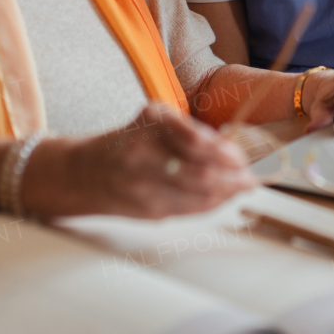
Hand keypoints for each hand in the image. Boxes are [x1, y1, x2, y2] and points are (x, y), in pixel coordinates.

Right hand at [28, 103, 257, 218]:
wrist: (83, 172)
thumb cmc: (126, 144)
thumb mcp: (154, 123)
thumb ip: (190, 134)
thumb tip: (233, 150)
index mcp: (151, 123)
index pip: (198, 141)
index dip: (227, 153)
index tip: (243, 157)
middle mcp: (144, 153)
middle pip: (201, 173)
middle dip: (233, 178)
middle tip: (250, 178)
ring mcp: (144, 185)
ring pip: (198, 197)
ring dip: (227, 194)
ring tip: (241, 188)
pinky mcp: (146, 210)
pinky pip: (188, 211)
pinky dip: (210, 205)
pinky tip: (221, 199)